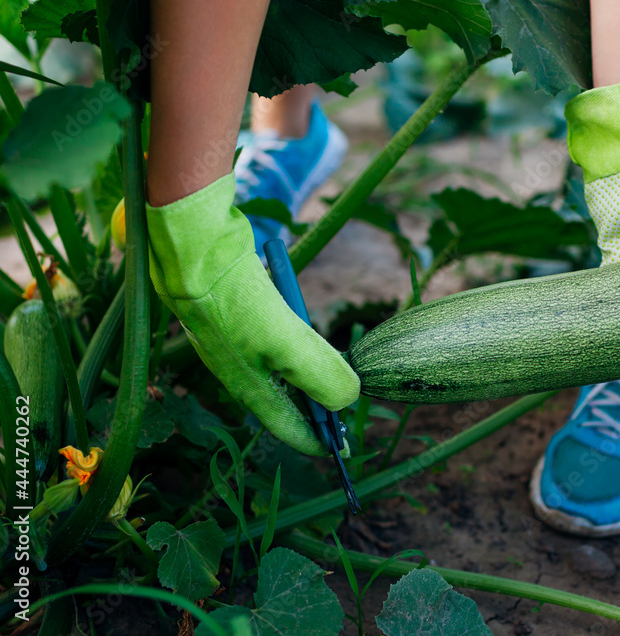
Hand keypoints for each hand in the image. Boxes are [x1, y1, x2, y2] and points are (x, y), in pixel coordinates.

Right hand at [147, 174, 359, 454]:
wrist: (192, 251)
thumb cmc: (235, 302)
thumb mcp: (288, 344)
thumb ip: (321, 376)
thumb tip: (348, 400)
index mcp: (251, 390)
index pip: (289, 430)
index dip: (319, 440)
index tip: (345, 447)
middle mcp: (241, 373)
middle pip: (286, 402)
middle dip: (317, 407)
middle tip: (347, 401)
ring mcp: (237, 345)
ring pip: (280, 371)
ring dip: (308, 373)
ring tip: (334, 368)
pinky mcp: (237, 317)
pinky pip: (273, 340)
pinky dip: (293, 342)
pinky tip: (303, 327)